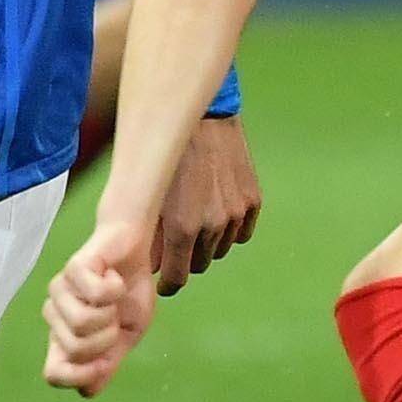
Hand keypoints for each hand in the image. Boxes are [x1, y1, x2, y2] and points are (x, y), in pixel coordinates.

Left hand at [43, 219, 157, 398]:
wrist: (135, 249)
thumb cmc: (129, 292)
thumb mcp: (127, 335)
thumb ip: (108, 362)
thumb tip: (87, 392)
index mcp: (66, 337)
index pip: (53, 374)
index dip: (82, 375)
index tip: (107, 362)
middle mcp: (56, 316)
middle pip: (74, 351)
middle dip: (106, 339)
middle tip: (114, 317)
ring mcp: (60, 291)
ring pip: (81, 324)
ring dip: (110, 314)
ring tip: (114, 298)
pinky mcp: (72, 268)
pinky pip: (95, 295)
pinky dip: (115, 289)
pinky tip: (114, 278)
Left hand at [153, 116, 262, 294]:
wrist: (201, 117)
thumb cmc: (165, 155)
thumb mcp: (149, 196)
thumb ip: (150, 237)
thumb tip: (149, 266)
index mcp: (183, 227)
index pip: (177, 278)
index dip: (168, 283)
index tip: (164, 281)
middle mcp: (213, 225)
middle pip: (199, 265)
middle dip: (186, 259)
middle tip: (176, 243)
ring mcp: (236, 213)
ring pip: (220, 249)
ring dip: (208, 243)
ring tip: (196, 219)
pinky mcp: (252, 201)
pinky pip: (241, 233)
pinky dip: (229, 229)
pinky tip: (216, 211)